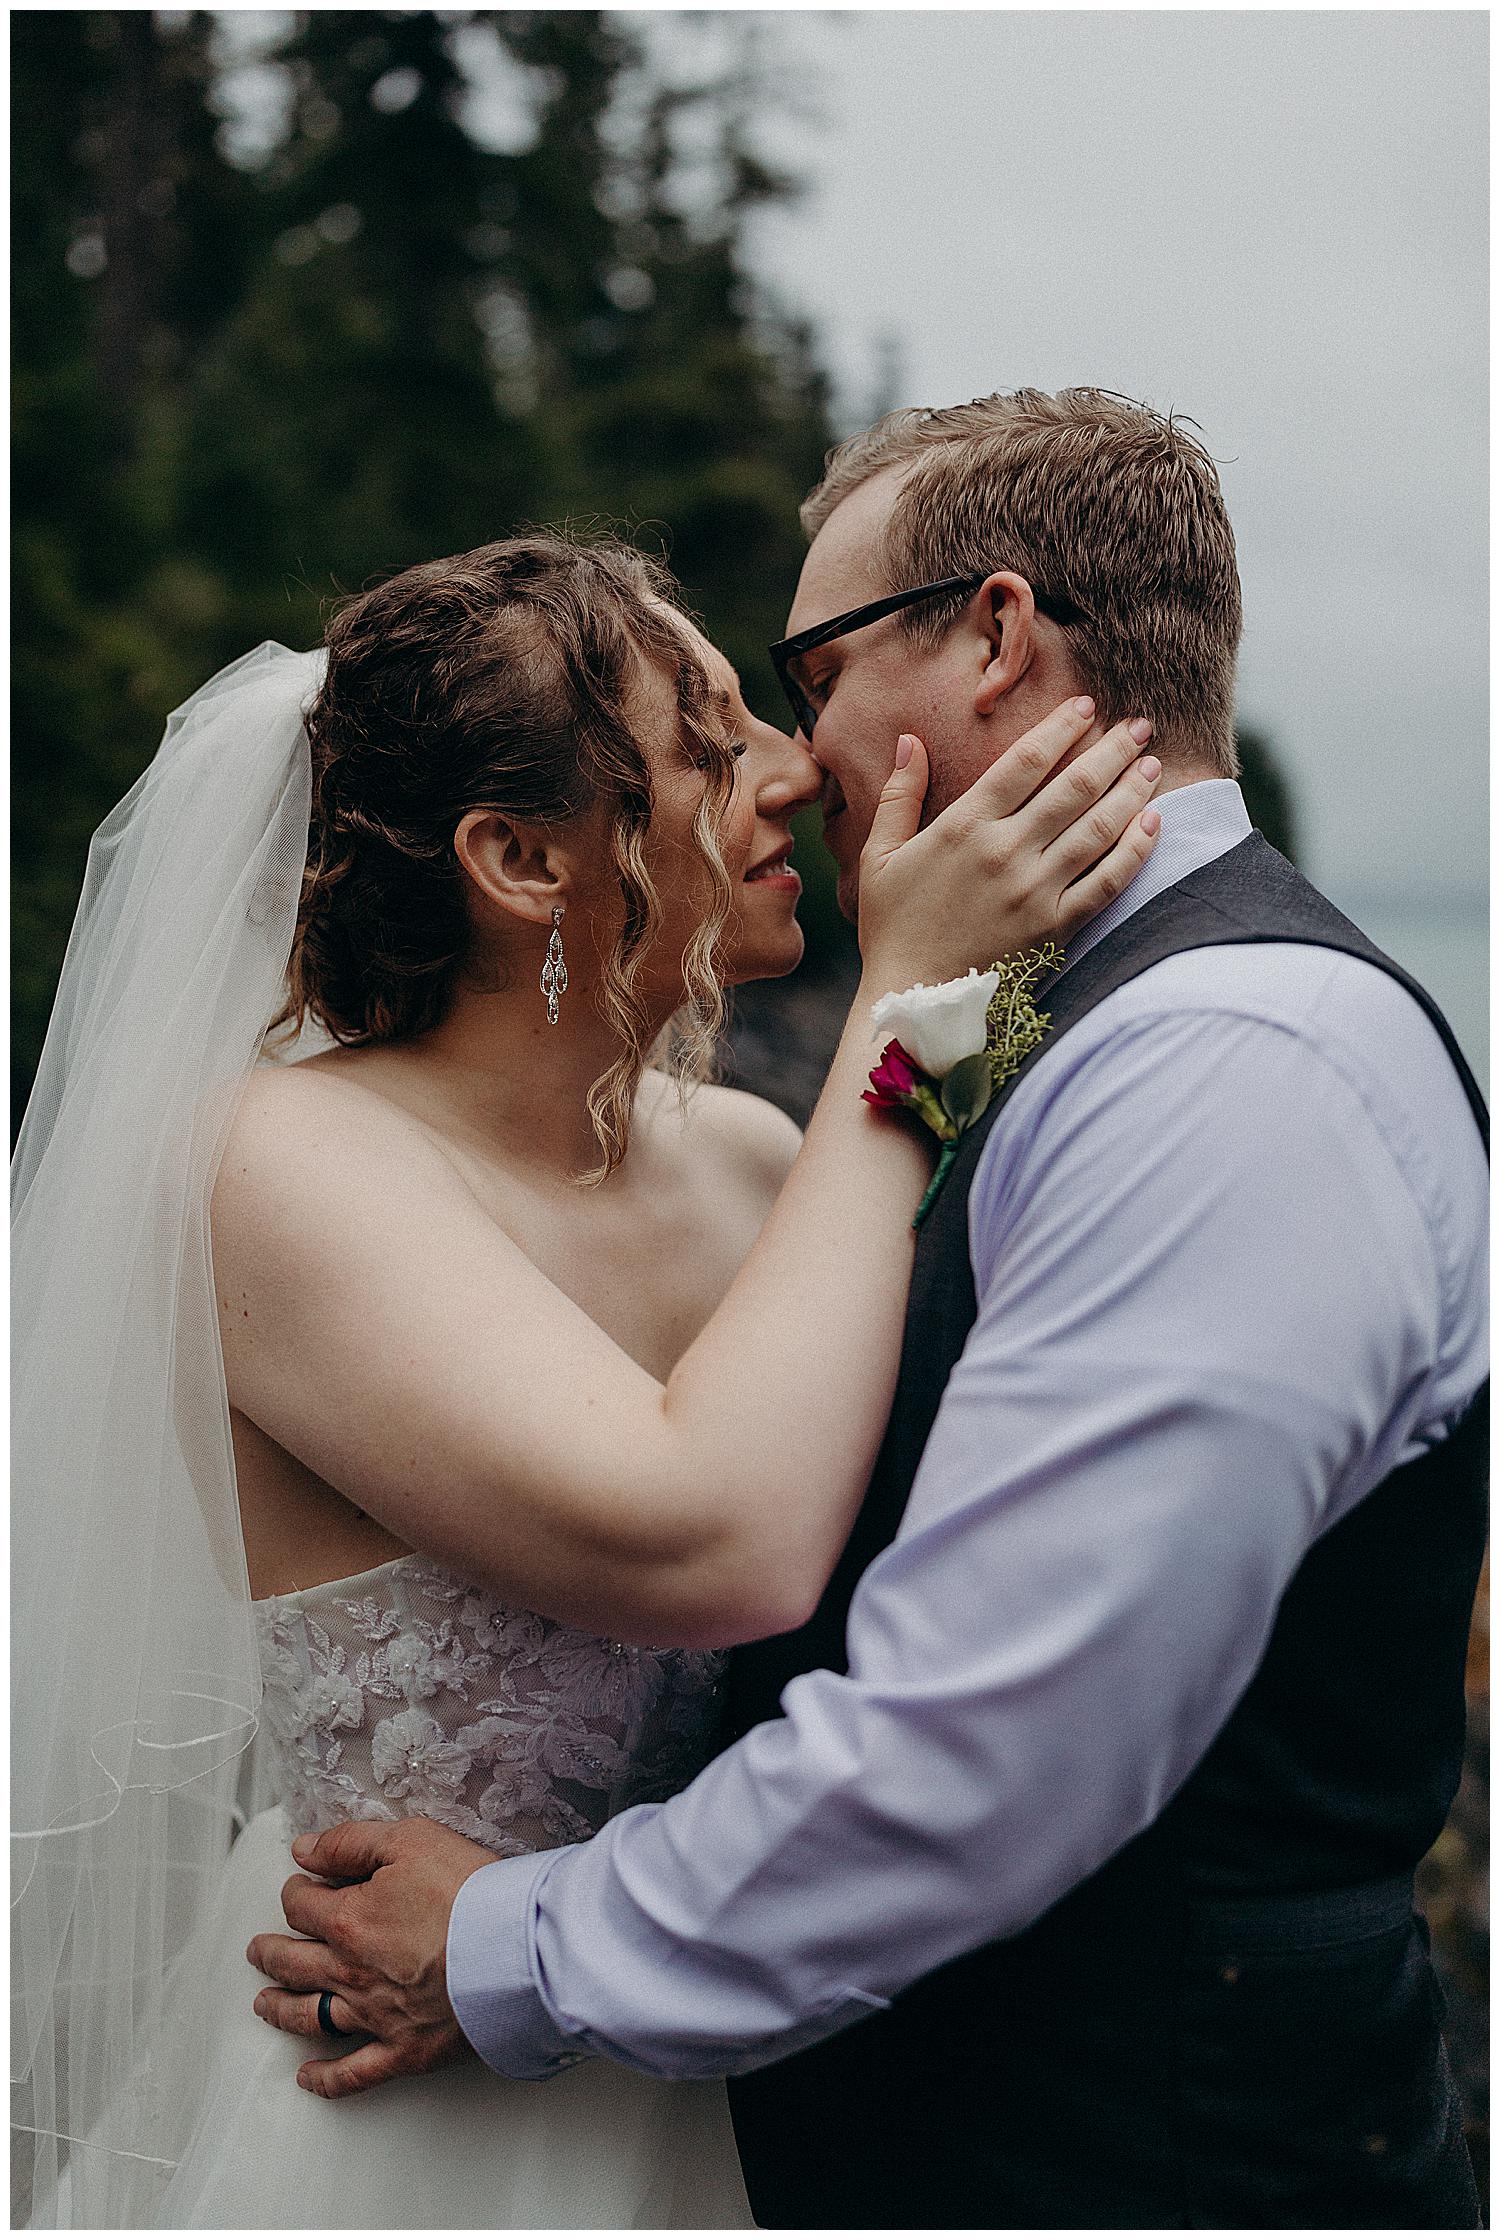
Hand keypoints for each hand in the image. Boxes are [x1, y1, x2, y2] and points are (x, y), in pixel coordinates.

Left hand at [246, 1816, 497, 2098]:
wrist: (517, 1950)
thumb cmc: (470, 1892)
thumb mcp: (411, 1841)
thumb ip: (350, 1843)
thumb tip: (304, 1850)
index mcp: (348, 1920)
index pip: (301, 1907)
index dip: (296, 1892)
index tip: (300, 1888)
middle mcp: (350, 1973)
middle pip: (293, 1963)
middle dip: (271, 1952)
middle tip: (259, 1950)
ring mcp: (374, 2016)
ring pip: (310, 2016)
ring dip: (281, 2009)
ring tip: (264, 2004)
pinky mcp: (404, 2051)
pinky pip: (354, 2073)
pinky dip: (326, 2079)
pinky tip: (308, 2078)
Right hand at [856, 698, 1160, 993]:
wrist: (916, 1000)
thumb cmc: (893, 927)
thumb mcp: (880, 857)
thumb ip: (898, 796)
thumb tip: (908, 741)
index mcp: (963, 828)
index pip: (1024, 762)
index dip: (1060, 728)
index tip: (1087, 705)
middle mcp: (1004, 853)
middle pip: (1073, 787)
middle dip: (1112, 750)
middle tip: (1140, 725)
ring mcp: (1034, 892)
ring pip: (1097, 829)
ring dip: (1131, 791)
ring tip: (1152, 765)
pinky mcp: (1055, 928)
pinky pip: (1106, 882)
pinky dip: (1134, 851)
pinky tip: (1152, 824)